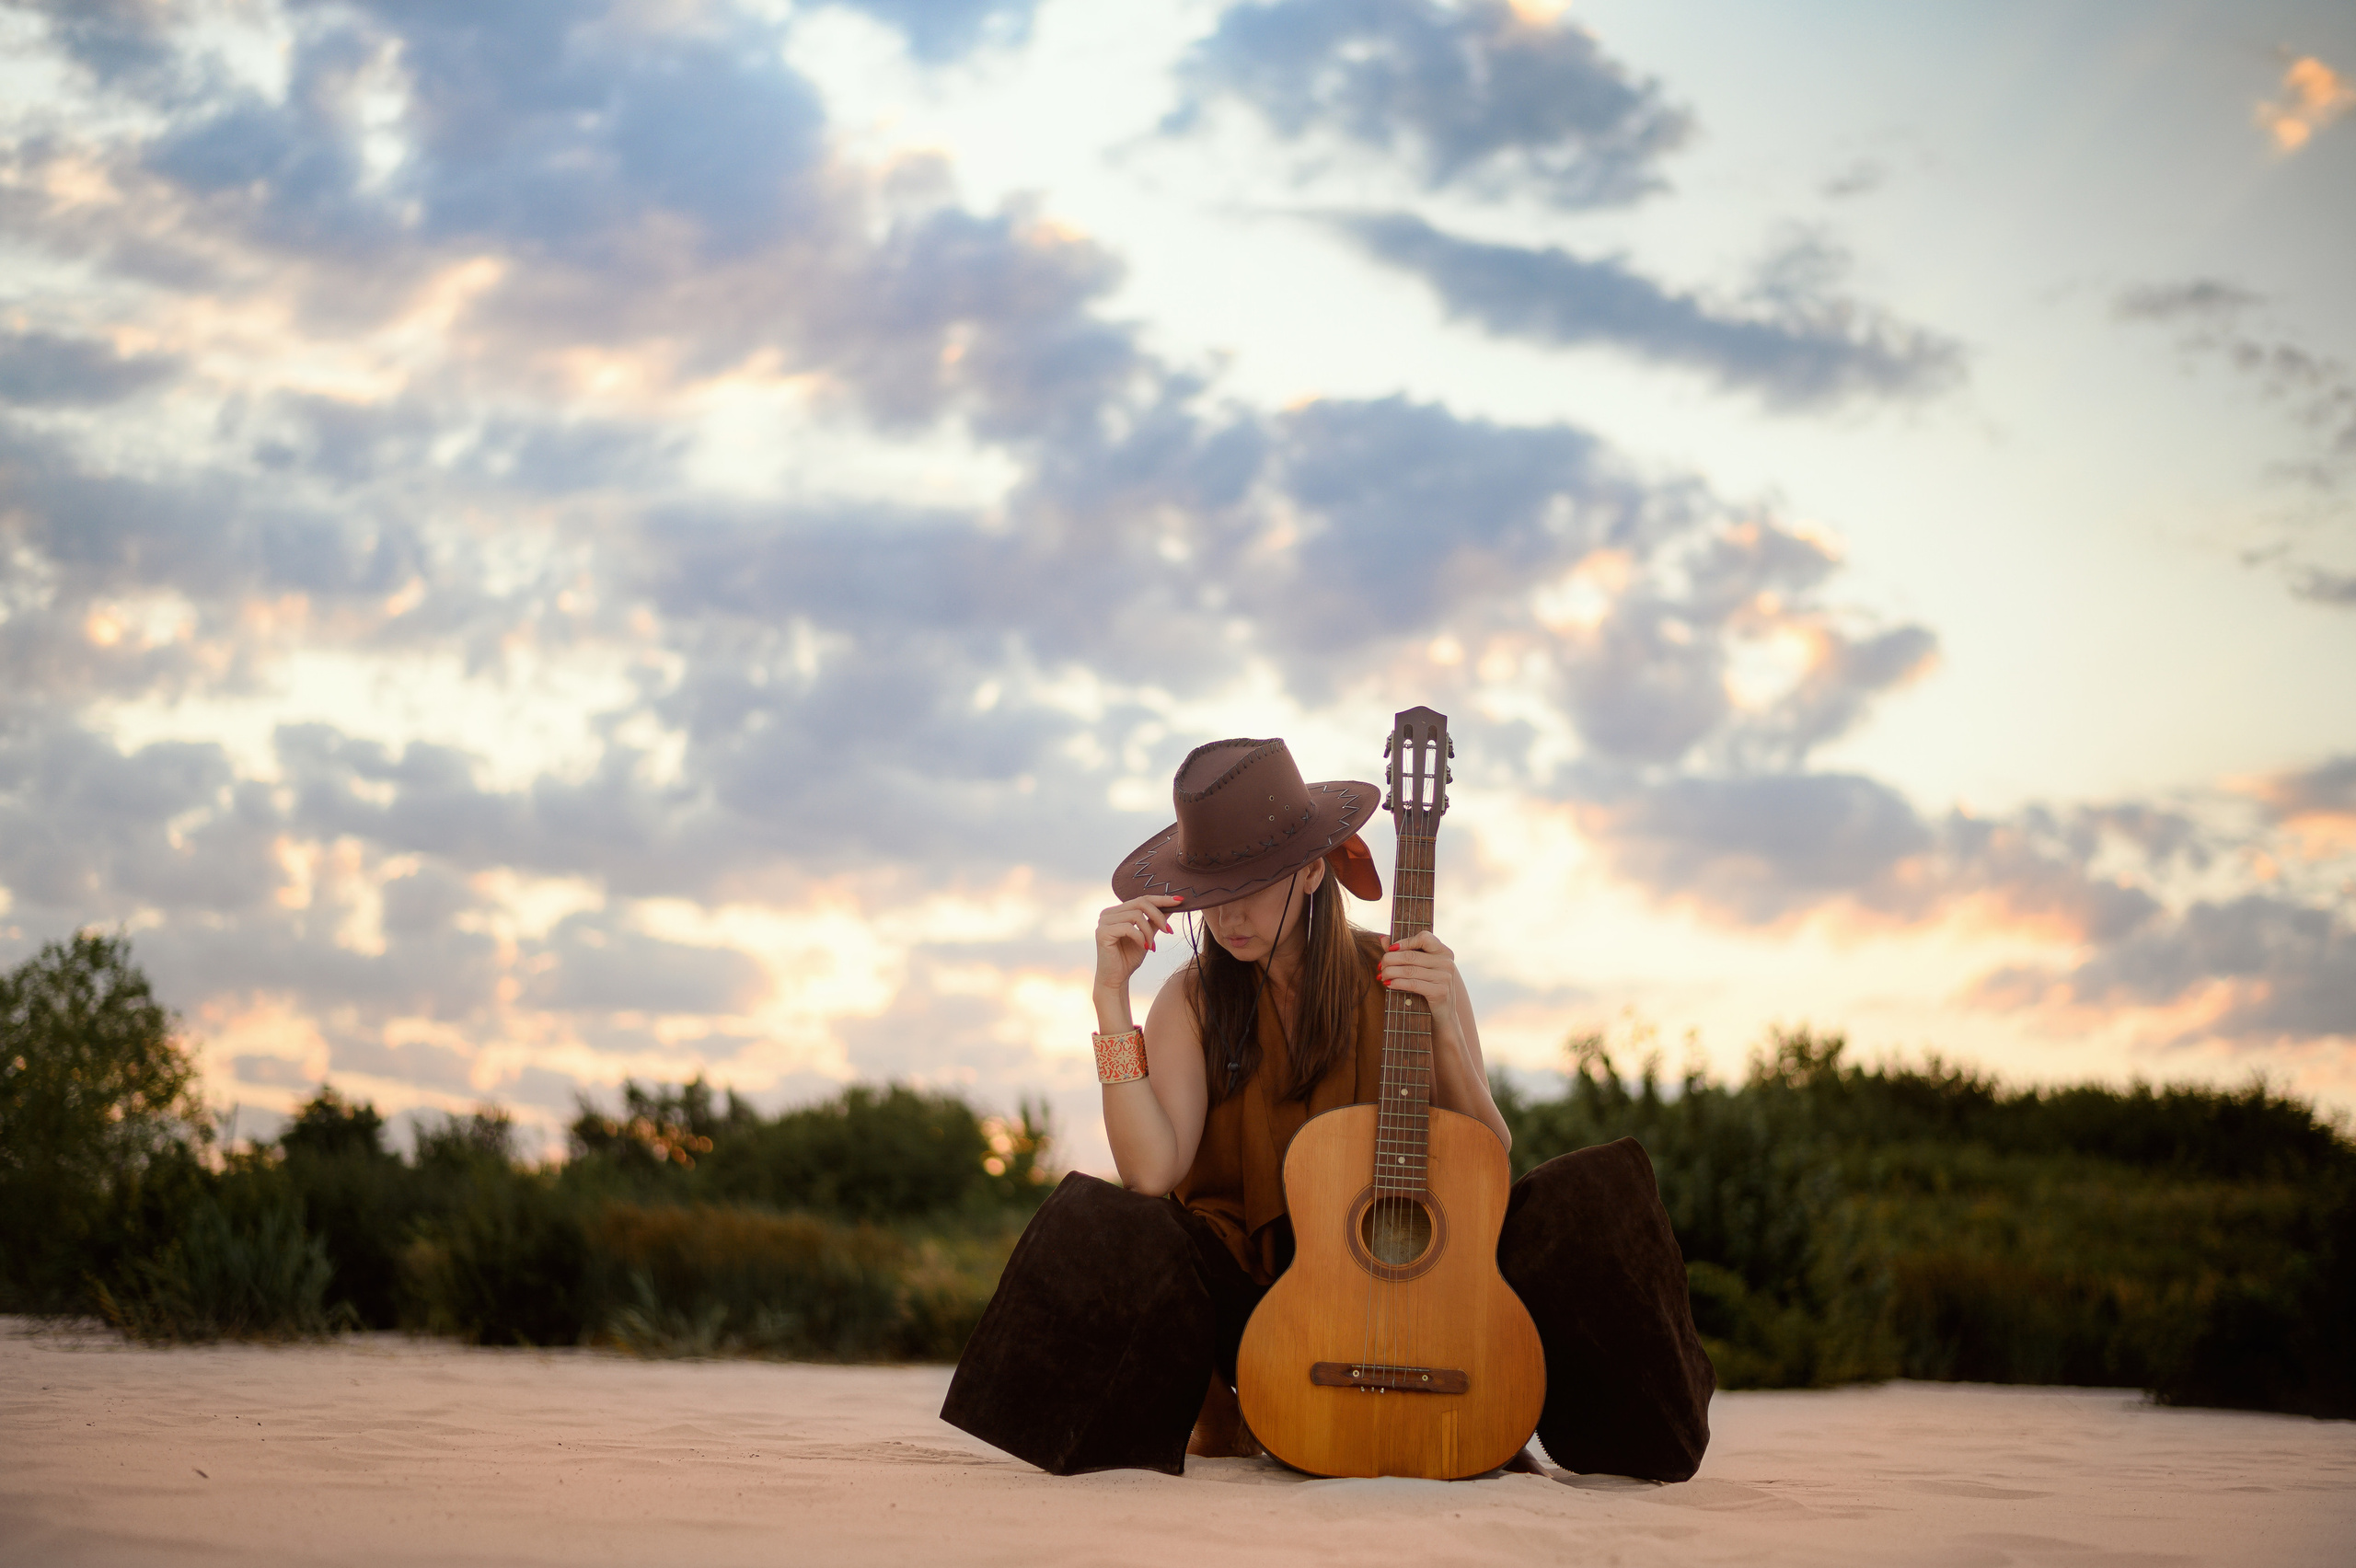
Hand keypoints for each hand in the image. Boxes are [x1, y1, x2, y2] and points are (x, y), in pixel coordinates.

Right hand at [1095, 895, 1184, 993]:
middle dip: (1158, 916)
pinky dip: (1140, 937)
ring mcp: (1104, 921)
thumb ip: (1155, 921)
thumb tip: (1172, 906)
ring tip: (1151, 945)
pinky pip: (1128, 928)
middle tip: (1168, 930)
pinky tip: (1144, 947)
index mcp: (1117, 911)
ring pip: (1136, 915)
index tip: (1179, 901)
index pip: (1142, 899)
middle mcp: (1108, 913)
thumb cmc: (1129, 958)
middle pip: (1140, 903)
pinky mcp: (1102, 932)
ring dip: (1149, 932)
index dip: (1161, 899)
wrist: (1116, 978)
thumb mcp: (1147, 936)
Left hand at [1377, 931, 1463, 1049]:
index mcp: (1444, 952)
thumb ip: (1403, 952)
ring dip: (1390, 972)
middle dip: (1390, 960)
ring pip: (1409, 970)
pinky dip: (1397, 983)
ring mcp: (1445, 977)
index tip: (1390, 949)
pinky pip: (1413, 983)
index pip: (1424, 937)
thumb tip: (1383, 939)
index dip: (1405, 941)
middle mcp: (1447, 962)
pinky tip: (1388, 985)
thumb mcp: (1418, 969)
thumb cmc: (1427, 990)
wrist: (1442, 1017)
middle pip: (1411, 955)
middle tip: (1380, 966)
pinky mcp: (1440, 992)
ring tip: (1381, 976)